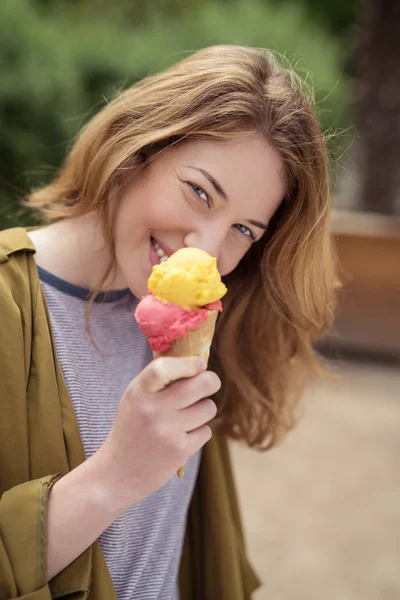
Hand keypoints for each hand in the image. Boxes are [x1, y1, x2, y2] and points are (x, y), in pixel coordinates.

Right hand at [92, 356, 219, 513]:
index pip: (165, 367)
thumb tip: (198, 363)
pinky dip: (198, 433)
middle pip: (201, 385)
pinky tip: (182, 438)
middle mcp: (153, 409)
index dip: (189, 363)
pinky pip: (206, 431)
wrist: (118, 473)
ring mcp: (168, 431)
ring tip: (186, 417)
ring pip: (208, 408)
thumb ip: (159, 381)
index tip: (200, 364)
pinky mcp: (180, 450)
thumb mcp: (135, 398)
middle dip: (211, 382)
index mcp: (139, 392)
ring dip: (203, 411)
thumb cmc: (132, 429)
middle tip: (209, 383)